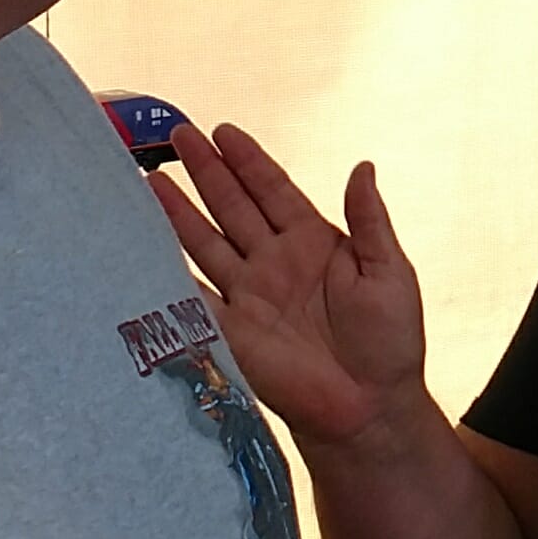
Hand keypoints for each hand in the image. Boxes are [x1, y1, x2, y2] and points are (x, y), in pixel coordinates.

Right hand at [160, 127, 428, 451]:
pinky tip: (148, 243)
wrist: (370, 406)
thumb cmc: (389, 342)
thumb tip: (362, 167)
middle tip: (178, 136)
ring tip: (151, 179)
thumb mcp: (389, 272)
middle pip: (232, 207)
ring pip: (206, 242)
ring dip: (179, 212)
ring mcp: (250, 294)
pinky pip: (195, 293)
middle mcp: (275, 261)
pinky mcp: (232, 330)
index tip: (223, 131)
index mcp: (313, 241)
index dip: (248, 161)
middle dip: (206, 171)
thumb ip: (369, 221)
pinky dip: (170, 269)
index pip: (273, 190)